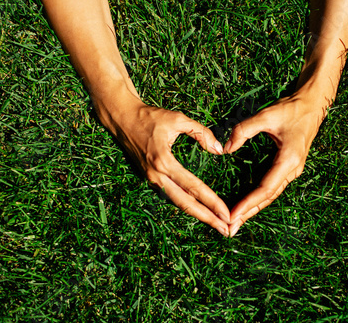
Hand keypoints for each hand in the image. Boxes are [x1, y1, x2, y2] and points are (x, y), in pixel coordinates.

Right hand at [101, 96, 230, 236]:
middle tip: (226, 231)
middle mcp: (156, 175)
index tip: (226, 213)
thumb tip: (219, 150)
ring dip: (197, 214)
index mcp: (164, 161)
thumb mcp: (178, 119)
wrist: (121, 118)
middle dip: (207, 218)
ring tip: (216, 224)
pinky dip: (185, 205)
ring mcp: (151, 179)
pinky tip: (199, 210)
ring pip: (177, 202)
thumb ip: (201, 133)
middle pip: (185, 204)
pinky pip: (170, 196)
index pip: (193, 186)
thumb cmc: (149, 117)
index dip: (211, 201)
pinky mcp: (149, 178)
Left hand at [224, 88, 326, 236]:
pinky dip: (259, 199)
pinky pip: (273, 187)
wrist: (313, 104)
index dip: (248, 204)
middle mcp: (292, 170)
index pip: (265, 189)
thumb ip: (244, 130)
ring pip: (270, 195)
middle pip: (268, 198)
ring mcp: (292, 170)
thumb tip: (226, 148)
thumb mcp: (266, 115)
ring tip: (237, 222)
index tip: (232, 216)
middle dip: (249, 213)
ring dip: (254, 209)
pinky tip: (249, 206)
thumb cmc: (291, 109)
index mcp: (288, 160)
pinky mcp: (289, 167)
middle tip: (230, 230)